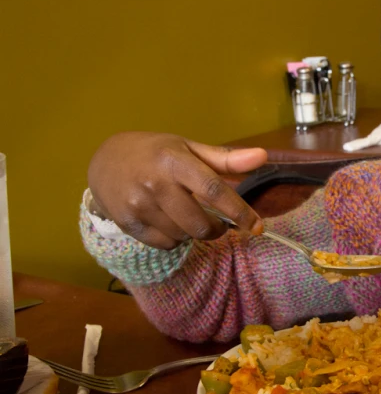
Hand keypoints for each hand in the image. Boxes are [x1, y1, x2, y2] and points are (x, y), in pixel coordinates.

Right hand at [88, 132, 266, 248]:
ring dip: (195, 233)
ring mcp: (139, 205)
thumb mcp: (188, 149)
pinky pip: (165, 244)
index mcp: (175, 161)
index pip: (214, 191)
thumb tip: (262, 156)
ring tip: (188, 216)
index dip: (239, 212)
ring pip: (184, 237)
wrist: (105, 160)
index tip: (258, 227)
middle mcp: (155, 183)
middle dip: (217, 229)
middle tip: (219, 223)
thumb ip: (226, 158)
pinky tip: (170, 222)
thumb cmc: (155, 153)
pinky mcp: (127, 223)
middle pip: (200, 224)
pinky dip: (176, 239)